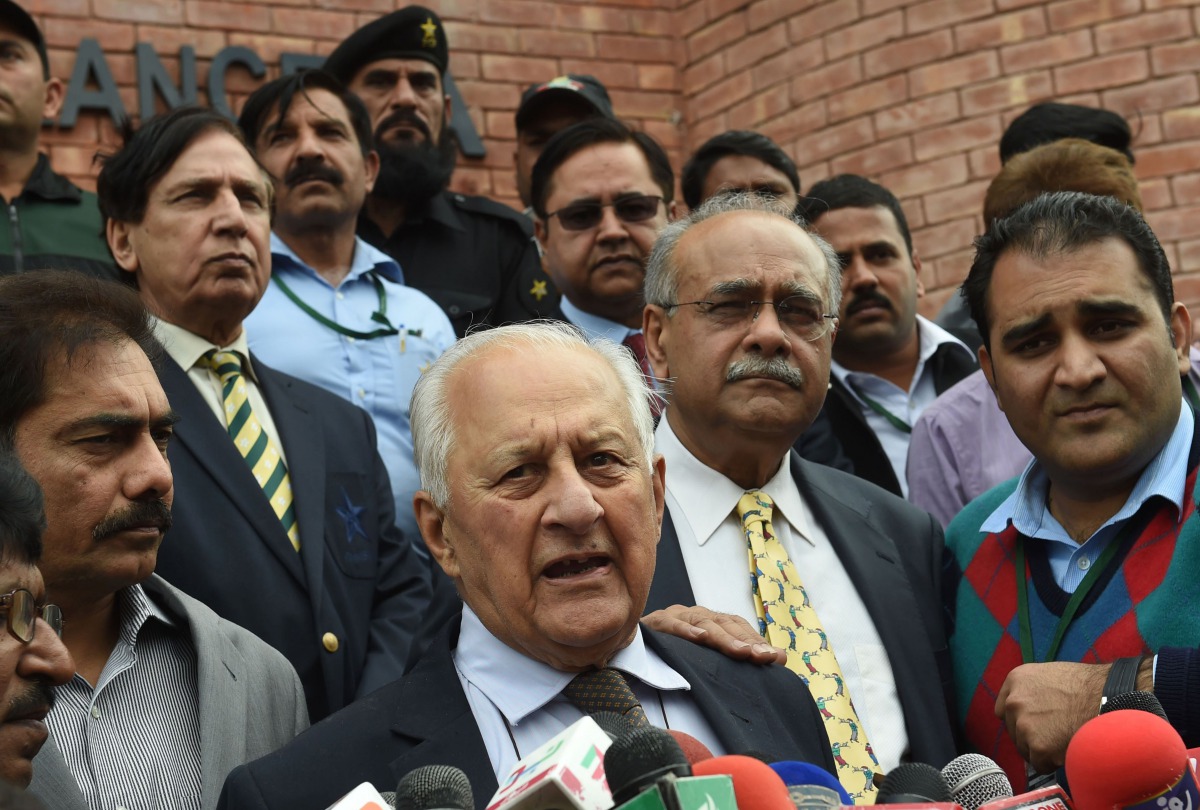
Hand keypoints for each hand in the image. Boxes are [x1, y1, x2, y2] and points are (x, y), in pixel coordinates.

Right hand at [641, 604, 785, 664]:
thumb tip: (781, 659)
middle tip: (765, 658)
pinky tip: (700, 639)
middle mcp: (694, 614)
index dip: (756, 640)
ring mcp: (675, 616)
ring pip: (703, 624)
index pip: (737, 627)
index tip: (776, 658)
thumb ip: (734, 655)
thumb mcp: (701, 657)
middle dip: (746, 641)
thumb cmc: (669, 653)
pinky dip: (686, 631)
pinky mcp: (655, 623)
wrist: (627, 647)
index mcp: (707, 621)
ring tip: (742, 653)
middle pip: (725, 624)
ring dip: (724, 638)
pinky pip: (672, 625)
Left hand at [995, 662, 1108, 772]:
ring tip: (1064, 740)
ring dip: (1041, 750)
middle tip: (1054, 734)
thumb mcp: (1049, 676)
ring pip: (1025, 748)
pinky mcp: (1038, 746)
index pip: (1004, 709)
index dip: (1020, 719)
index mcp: (1016, 680)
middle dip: (1031, 736)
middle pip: (1014, 731)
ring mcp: (1025, 724)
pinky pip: (1039, 764)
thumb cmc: (1087, 687)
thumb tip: (1027, 709)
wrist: (1110, 698)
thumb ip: (1031, 691)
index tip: (1034, 725)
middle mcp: (1014, 701)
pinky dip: (1052, 763)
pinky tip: (1067, 750)